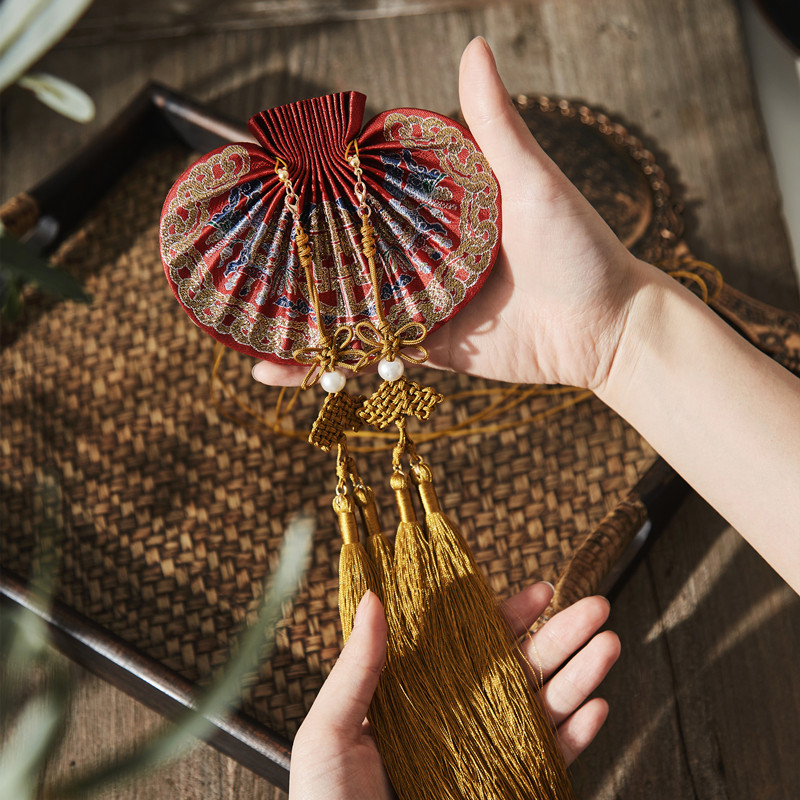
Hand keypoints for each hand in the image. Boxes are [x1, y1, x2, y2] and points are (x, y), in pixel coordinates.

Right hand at [254, 37, 642, 392]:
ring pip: (349, 309)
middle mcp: (423, 253)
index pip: (367, 191)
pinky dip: (326, 364)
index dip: (320, 184)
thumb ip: (495, 128)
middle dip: (294, 255)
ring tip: (237, 317)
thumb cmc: (579, 247)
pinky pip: (370, 356)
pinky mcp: (428, 348)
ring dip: (296, 316)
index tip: (267, 175)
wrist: (608, 329)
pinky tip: (277, 370)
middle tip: (234, 250)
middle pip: (347, 252)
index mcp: (440, 208)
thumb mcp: (532, 182)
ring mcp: (422, 303)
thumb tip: (472, 46)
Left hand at [288, 583, 619, 798]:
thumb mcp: (329, 733)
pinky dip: (577, 736)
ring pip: (544, 707)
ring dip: (580, 675)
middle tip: (594, 607)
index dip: (507, 616)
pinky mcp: (509, 791)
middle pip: (520, 669)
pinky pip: (550, 761)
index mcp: (419, 696)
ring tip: (607, 644)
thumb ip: (356, 669)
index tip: (539, 592)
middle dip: (561, 636)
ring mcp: (488, 756)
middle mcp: (461, 719)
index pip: (470, 645)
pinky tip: (596, 707)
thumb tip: (372, 599)